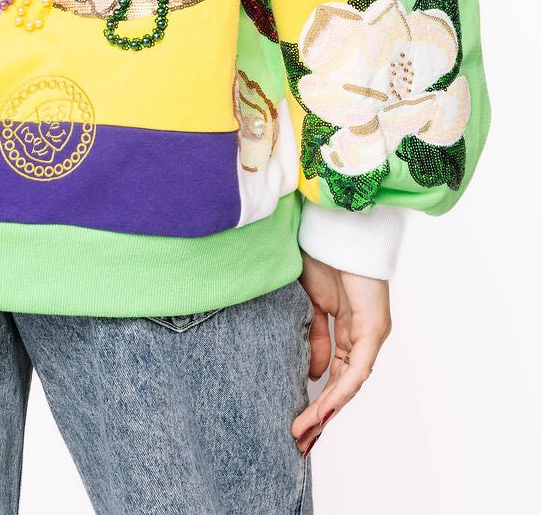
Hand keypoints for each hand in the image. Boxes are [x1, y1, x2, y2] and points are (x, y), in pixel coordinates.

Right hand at [292, 251, 391, 456]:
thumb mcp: (309, 304)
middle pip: (342, 386)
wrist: (334, 228)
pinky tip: (323, 408)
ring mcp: (369, 334)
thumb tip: (313, 376)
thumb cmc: (320, 255)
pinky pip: (356, 368)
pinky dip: (339, 390)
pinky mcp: (373, 329)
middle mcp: (361, 336)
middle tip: (301, 441)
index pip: (332, 373)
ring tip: (306, 432)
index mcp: (345, 329)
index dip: (316, 399)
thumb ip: (314, 338)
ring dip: (328, 410)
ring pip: (349, 383)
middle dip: (321, 416)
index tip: (296, 422)